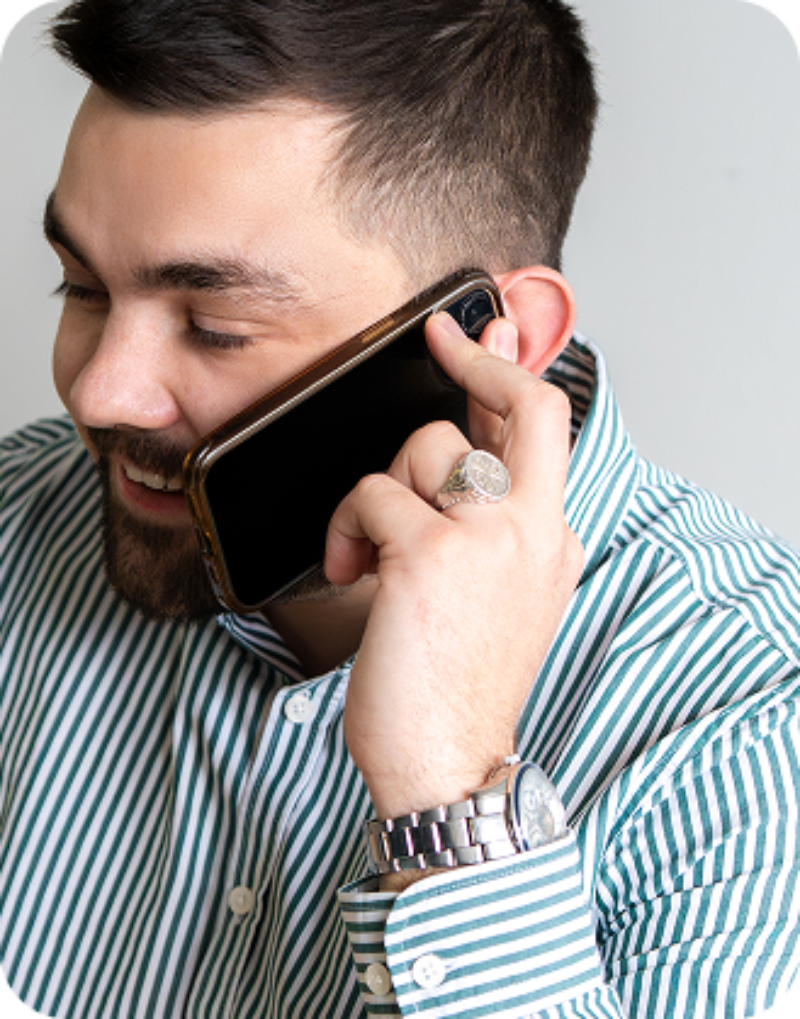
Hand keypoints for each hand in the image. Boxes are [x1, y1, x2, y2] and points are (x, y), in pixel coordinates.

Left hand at [325, 311, 582, 820]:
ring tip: (370, 548)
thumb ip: (491, 524)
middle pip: (524, 404)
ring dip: (381, 488)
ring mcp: (487, 538)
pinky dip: (346, 527)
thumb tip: (460, 458)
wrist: (447, 763)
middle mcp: (534, 531)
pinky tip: (352, 570)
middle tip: (442, 346)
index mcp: (552, 540)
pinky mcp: (427, 555)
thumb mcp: (498, 597)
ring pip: (424, 445)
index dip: (512, 368)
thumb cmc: (457, 685)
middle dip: (478, 360)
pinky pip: (370, 493)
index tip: (483, 334)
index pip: (547, 430)